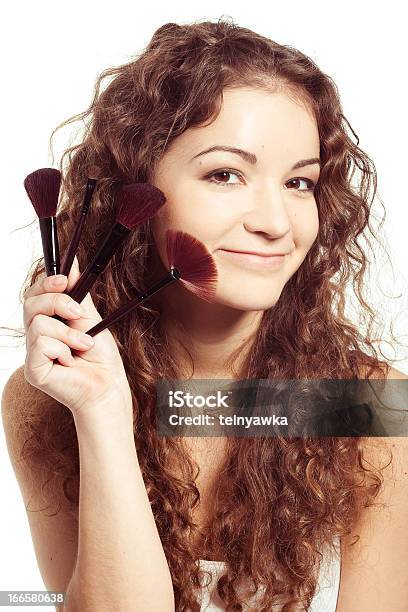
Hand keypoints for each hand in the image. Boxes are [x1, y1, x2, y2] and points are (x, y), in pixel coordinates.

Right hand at [23, 256, 132, 419]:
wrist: (108, 384)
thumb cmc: (100, 356)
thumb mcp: (89, 318)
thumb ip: (77, 295)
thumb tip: (72, 266)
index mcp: (49, 322)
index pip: (34, 295)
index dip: (45, 283)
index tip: (65, 280)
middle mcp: (36, 336)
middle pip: (30, 303)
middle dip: (56, 302)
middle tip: (77, 313)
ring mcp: (33, 353)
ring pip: (38, 323)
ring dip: (68, 333)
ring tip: (82, 346)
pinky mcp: (33, 369)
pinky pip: (40, 344)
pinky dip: (62, 349)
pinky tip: (70, 361)